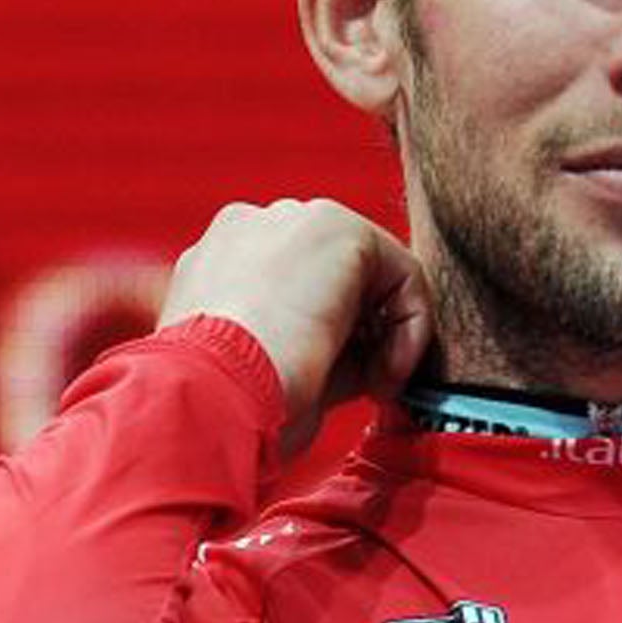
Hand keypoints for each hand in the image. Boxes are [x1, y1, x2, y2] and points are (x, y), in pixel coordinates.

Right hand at [156, 199, 432, 456]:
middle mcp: (252, 228)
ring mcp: (293, 219)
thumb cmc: (227, 402)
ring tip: (377, 385)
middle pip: (336, 275)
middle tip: (369, 385)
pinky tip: (388, 371)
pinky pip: (402, 274)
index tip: (335, 383)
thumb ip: (318, 343)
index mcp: (219, 260)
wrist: (210, 395)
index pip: (296, 287)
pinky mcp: (339, 229)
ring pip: (372, 273)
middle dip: (363, 332)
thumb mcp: (267, 369)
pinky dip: (411, 326)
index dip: (332, 337)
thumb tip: (373, 354)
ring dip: (388, 334)